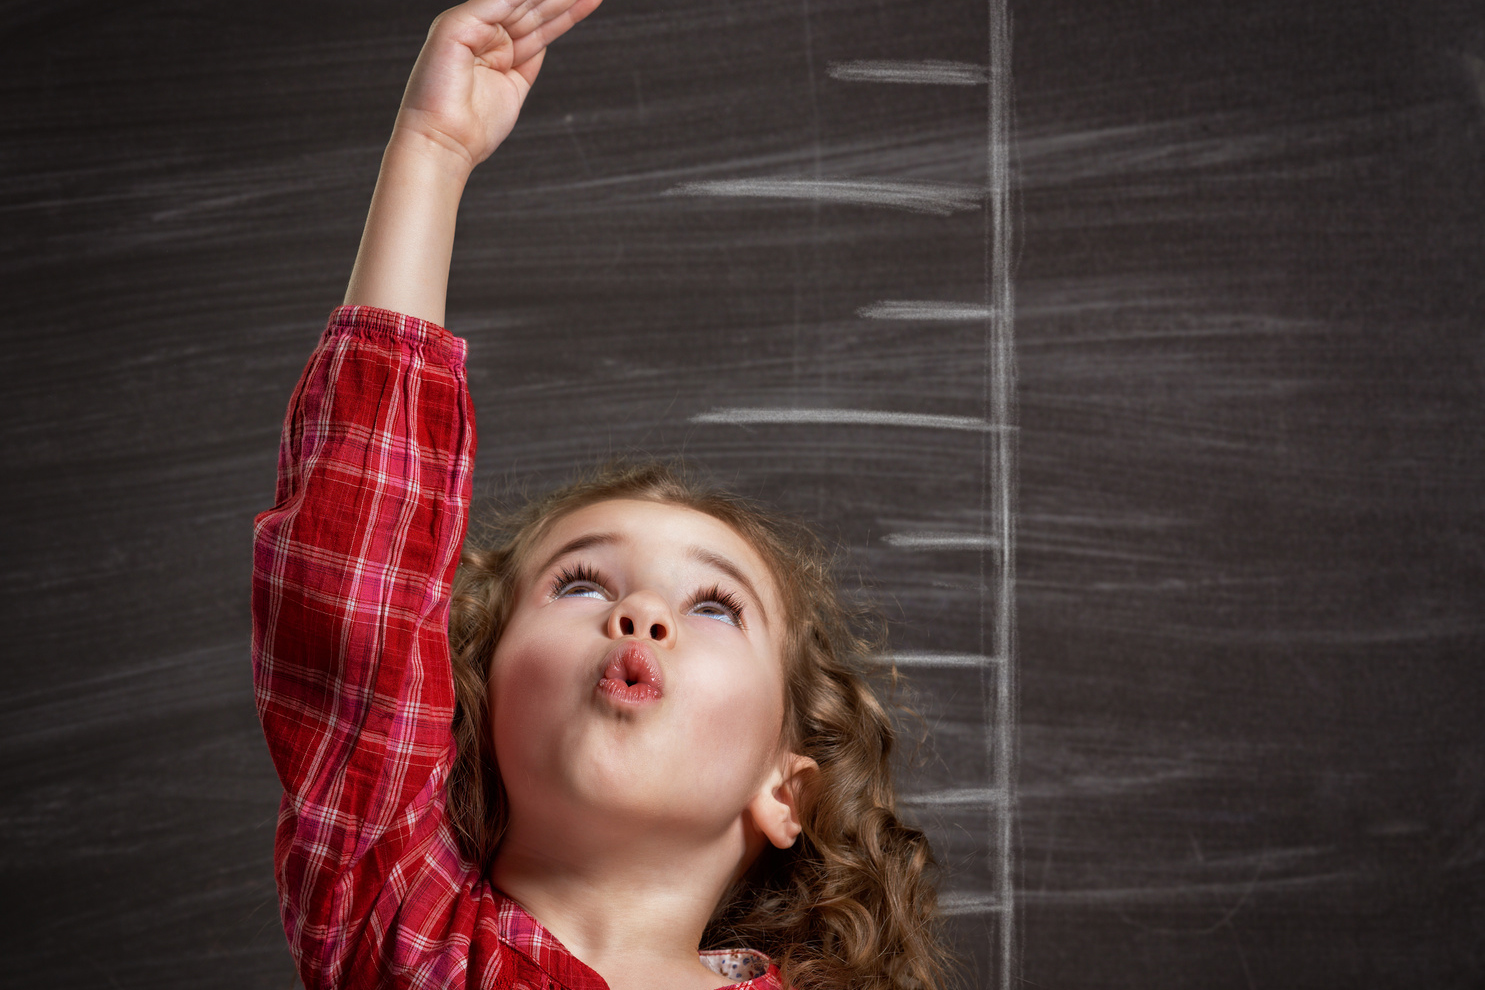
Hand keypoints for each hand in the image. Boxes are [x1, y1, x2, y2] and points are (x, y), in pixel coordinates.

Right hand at [394, 0, 602, 170]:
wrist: (443, 144)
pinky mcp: (455, 26)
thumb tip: (545, 38)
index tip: (591, 0)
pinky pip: (495, 3)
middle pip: (531, 7)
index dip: (567, 11)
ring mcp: (469, 26)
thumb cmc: (472, 128)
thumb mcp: (513, 87)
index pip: (538, 21)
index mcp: (493, 45)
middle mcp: (481, 31)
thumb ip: (527, 59)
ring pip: (517, 1)